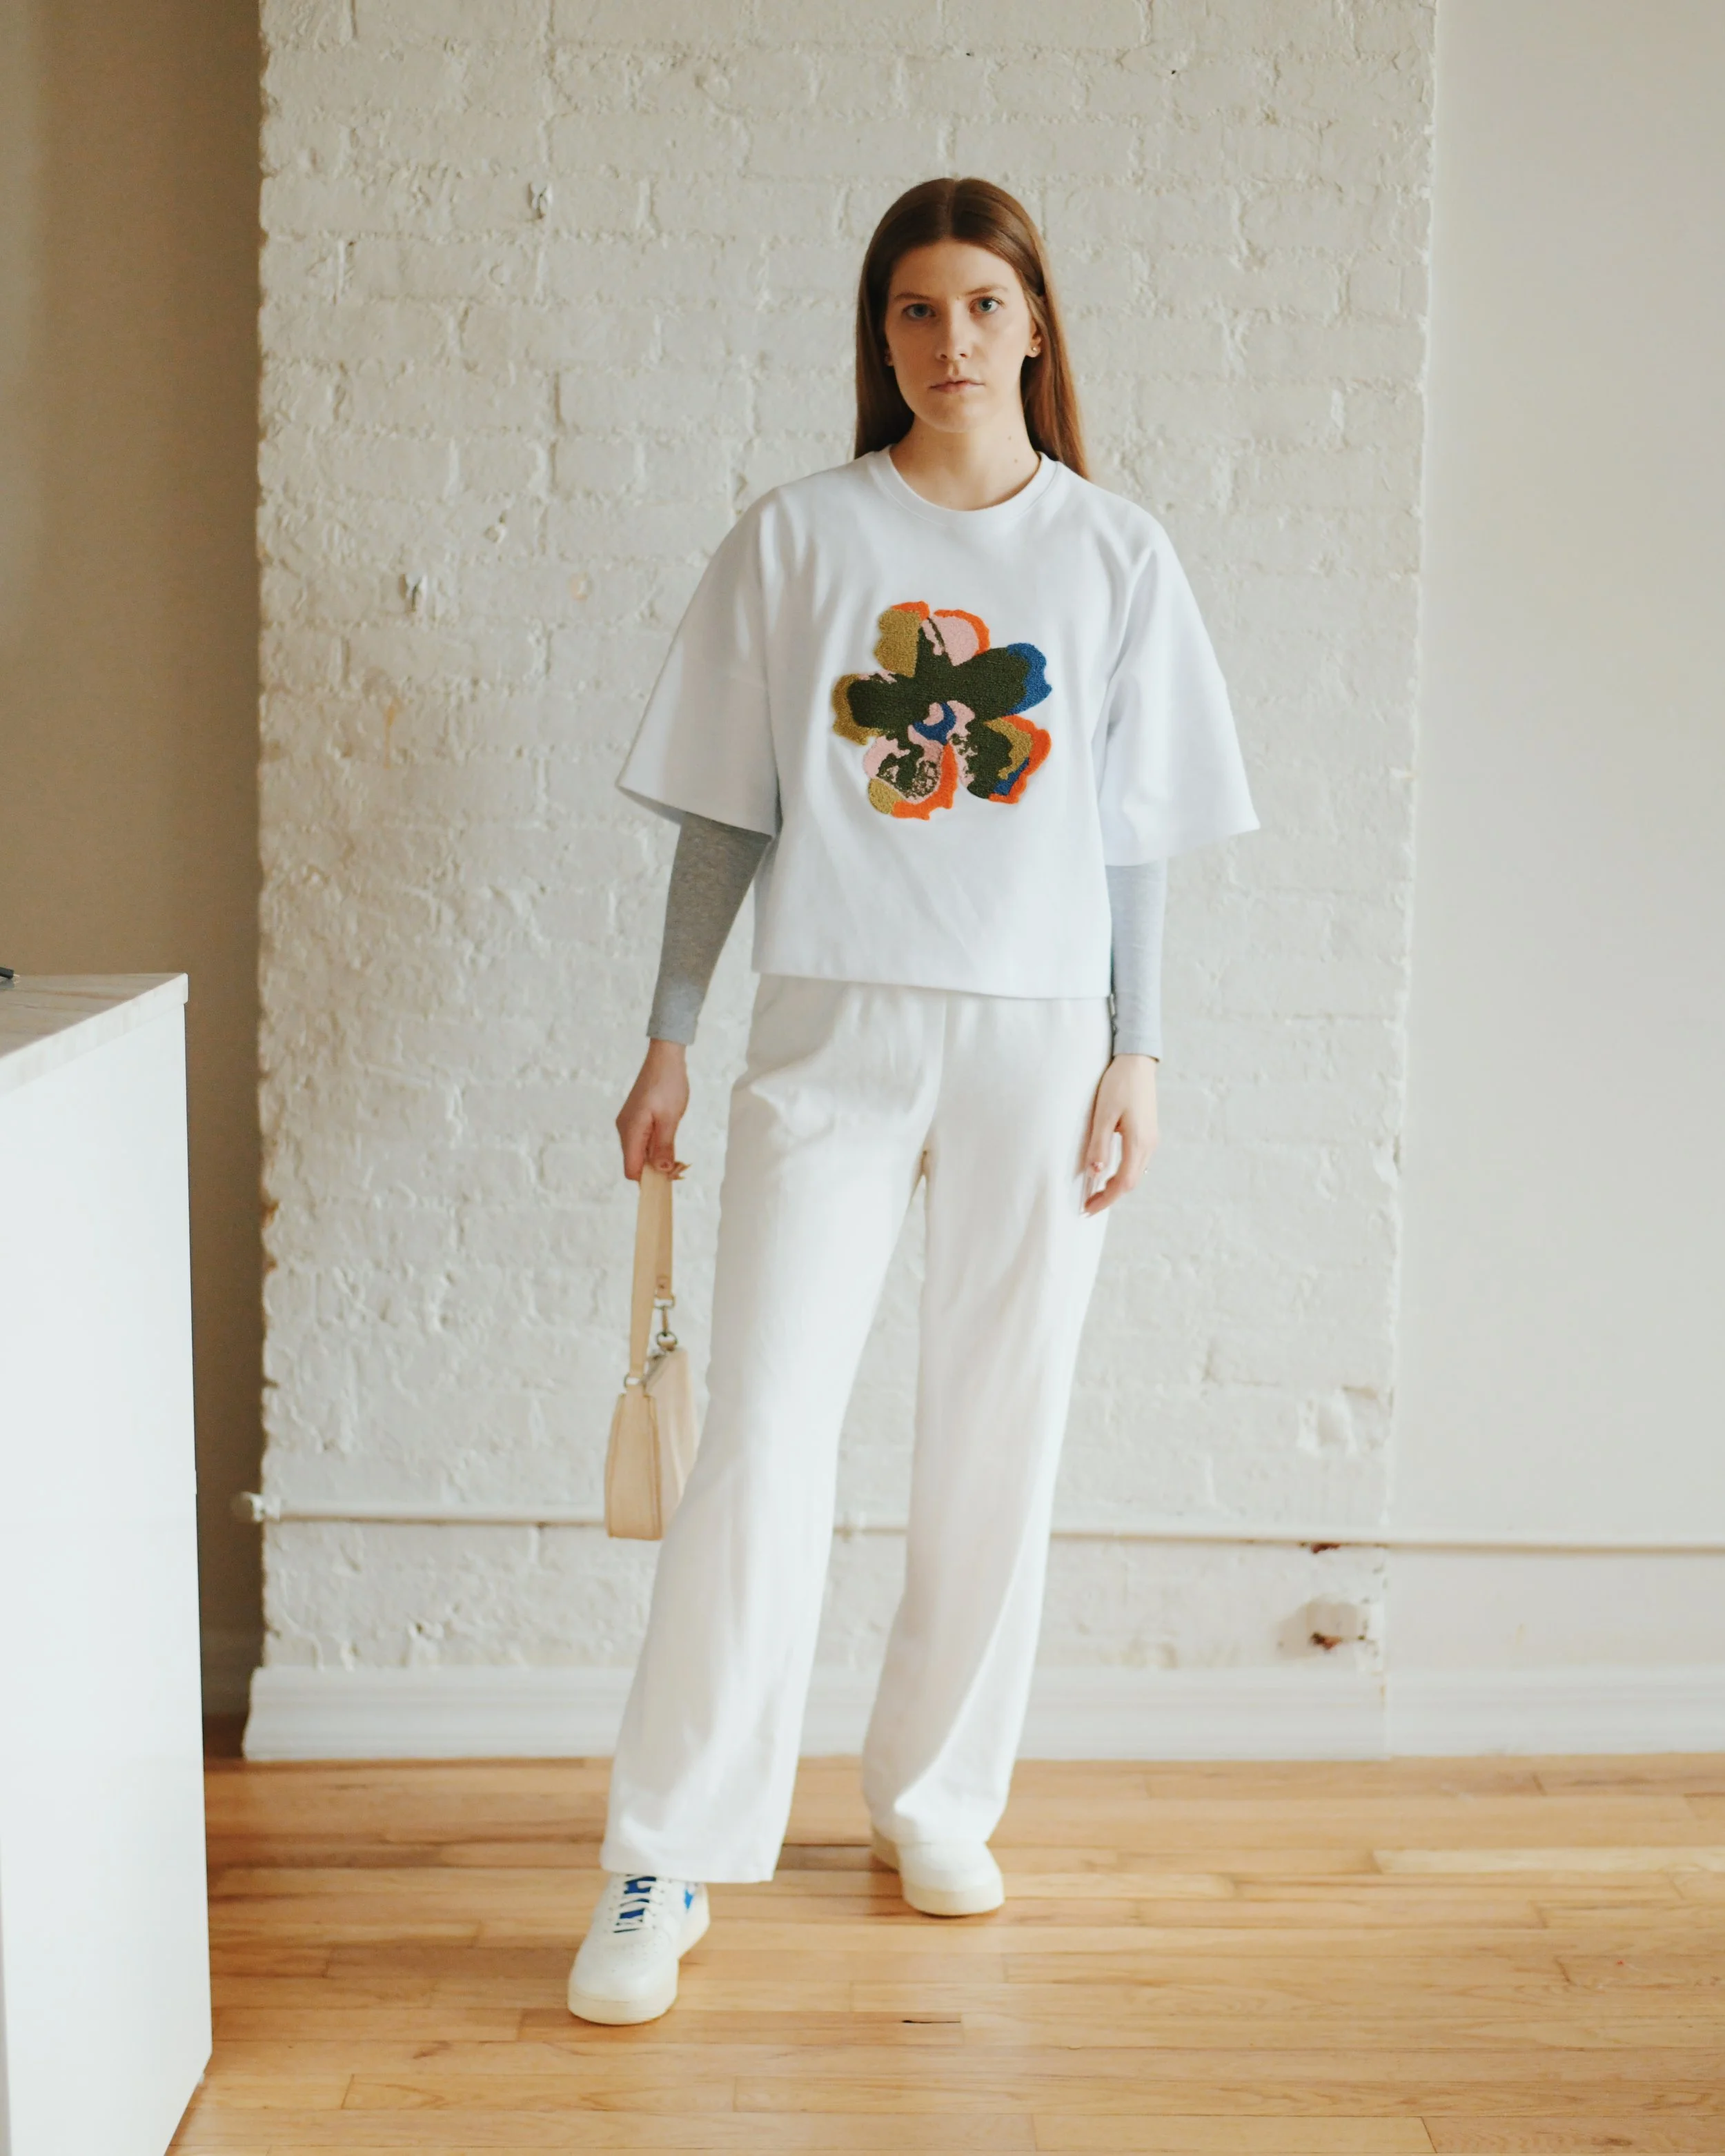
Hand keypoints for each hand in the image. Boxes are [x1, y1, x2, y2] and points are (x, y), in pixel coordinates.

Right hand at [616, 1038, 689, 1181]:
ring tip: (677, 1156)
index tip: (669, 1180)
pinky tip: (669, 1142)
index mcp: (631, 1131)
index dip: (648, 1180)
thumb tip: (661, 1171)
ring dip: (656, 1159)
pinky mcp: (635, 1119)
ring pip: (639, 1154)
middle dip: (655, 1171)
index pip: (632, 1170)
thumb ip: (664, 1147)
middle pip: (635, 1164)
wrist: (664, 1059)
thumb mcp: (670, 1118)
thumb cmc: (668, 1084)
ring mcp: (629, 1124)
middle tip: (679, 1167)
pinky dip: (655, 1148)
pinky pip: (642, 1142)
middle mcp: (625, 1130)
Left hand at [1081, 1053, 1158, 1214]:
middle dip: (1110, 1196)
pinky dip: (1123, 1172)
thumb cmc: (1119, 1084)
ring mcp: (1151, 1139)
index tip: (1088, 1208)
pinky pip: (1137, 1161)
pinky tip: (1109, 1170)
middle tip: (1088, 1203)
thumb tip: (1095, 1173)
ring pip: (1135, 1172)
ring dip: (1117, 1185)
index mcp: (1139, 1142)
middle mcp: (1149, 1144)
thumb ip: (1099, 1145)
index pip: (1123, 1183)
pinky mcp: (1149, 1132)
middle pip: (1131, 1182)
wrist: (1137, 1061)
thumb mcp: (1103, 1114)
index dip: (1106, 1199)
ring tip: (1096, 1190)